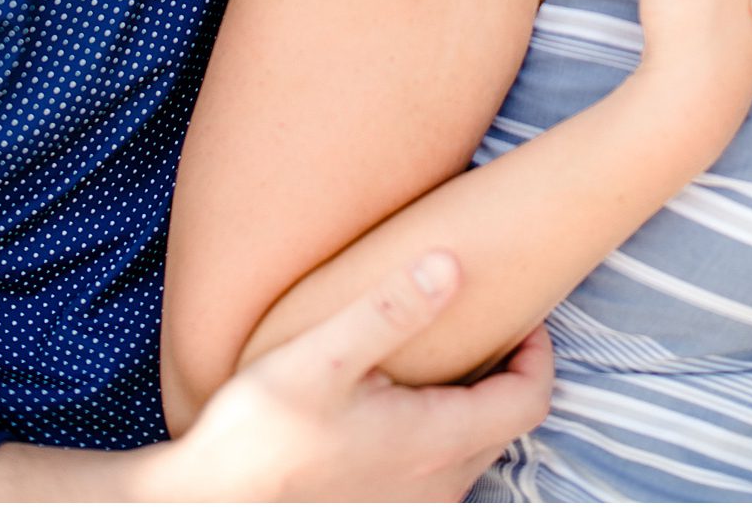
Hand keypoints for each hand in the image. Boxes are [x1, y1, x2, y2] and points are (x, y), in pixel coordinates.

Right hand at [135, 253, 552, 501]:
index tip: (525, 317)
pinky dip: (438, 434)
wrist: (213, 498)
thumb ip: (390, 309)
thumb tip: (450, 264)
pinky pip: (438, 471)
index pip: (528, 400)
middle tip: (483, 325)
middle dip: (505, 374)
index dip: (538, 356)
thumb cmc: (262, 431)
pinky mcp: (383, 509)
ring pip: (472, 451)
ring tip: (438, 360)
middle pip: (506, 426)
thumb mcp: (323, 355)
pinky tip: (392, 407)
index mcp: (437, 440)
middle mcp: (439, 482)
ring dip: (470, 405)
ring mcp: (414, 503)